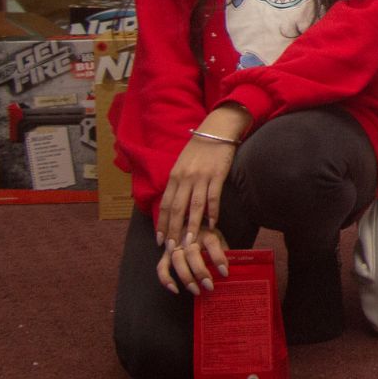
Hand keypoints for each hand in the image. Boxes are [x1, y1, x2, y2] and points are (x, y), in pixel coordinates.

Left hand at [155, 105, 247, 249]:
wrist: (217, 130)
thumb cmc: (200, 148)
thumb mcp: (182, 164)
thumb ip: (178, 182)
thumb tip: (174, 204)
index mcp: (174, 176)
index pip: (165, 205)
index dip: (162, 224)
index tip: (160, 240)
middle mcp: (185, 178)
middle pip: (177, 209)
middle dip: (174, 230)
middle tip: (173, 248)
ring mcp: (201, 177)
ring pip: (194, 207)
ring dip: (192, 226)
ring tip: (190, 242)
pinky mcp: (217, 175)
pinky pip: (213, 197)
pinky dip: (213, 212)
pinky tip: (212, 224)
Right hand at [156, 225, 229, 295]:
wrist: (188, 223)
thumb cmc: (208, 236)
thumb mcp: (219, 239)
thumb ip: (223, 252)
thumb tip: (229, 270)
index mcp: (206, 232)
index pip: (212, 243)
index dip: (218, 258)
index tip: (225, 273)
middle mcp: (189, 237)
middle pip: (192, 253)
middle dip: (200, 271)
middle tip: (209, 286)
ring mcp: (175, 245)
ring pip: (177, 260)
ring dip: (186, 277)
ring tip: (196, 290)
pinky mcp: (165, 254)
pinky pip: (162, 267)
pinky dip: (166, 279)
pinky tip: (175, 290)